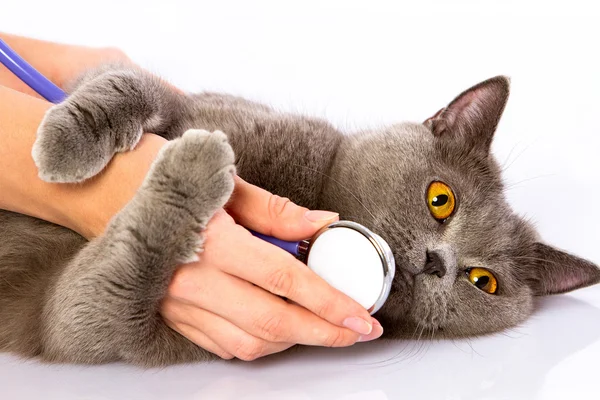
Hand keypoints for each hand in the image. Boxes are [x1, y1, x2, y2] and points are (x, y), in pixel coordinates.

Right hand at [160, 176, 382, 359]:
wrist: (106, 192)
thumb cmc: (165, 178)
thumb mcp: (225, 183)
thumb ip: (276, 211)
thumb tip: (322, 225)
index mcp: (211, 241)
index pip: (284, 280)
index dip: (328, 301)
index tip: (361, 315)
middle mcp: (192, 279)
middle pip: (271, 321)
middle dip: (322, 331)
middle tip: (356, 331)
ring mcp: (178, 303)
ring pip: (249, 342)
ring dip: (293, 340)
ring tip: (323, 328)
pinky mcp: (171, 315)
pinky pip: (222, 344)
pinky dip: (259, 342)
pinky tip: (280, 329)